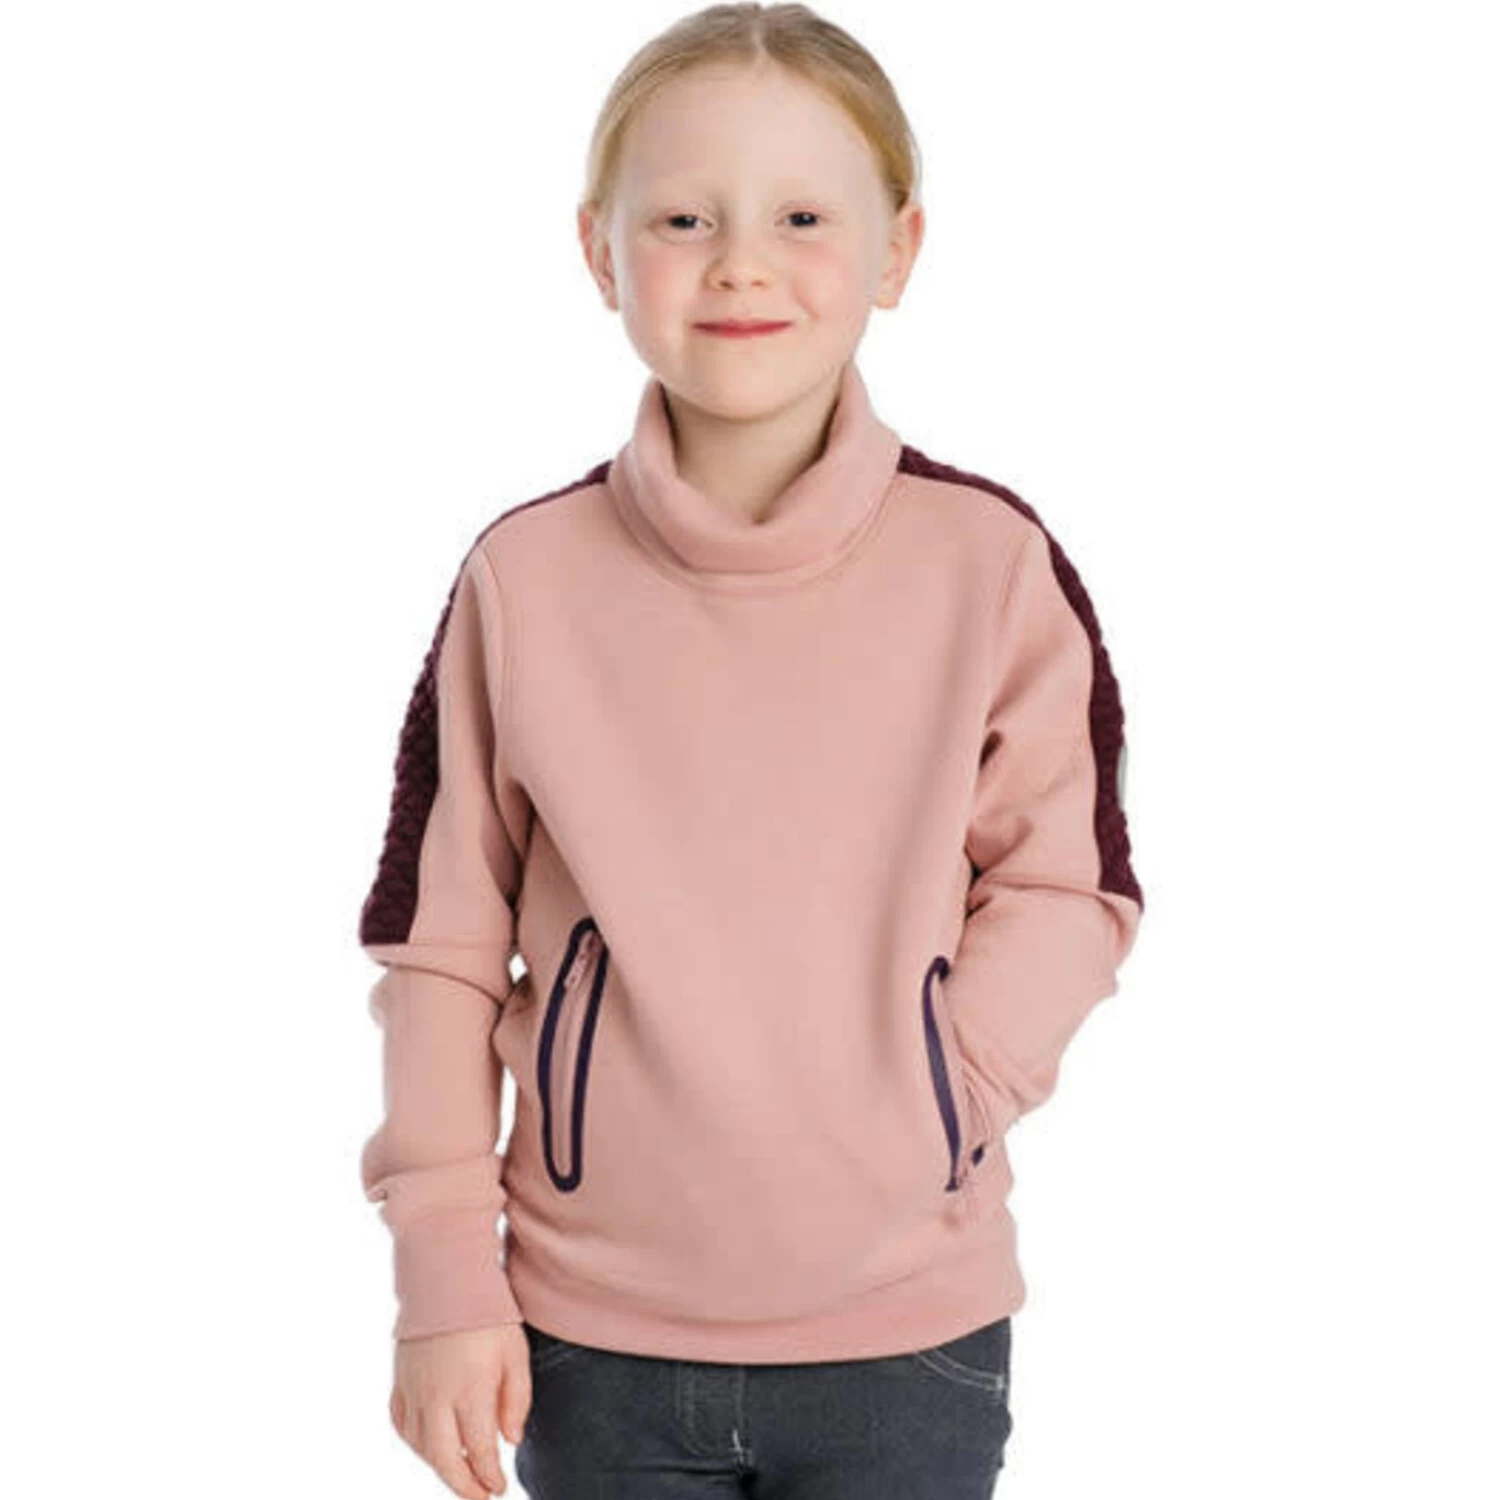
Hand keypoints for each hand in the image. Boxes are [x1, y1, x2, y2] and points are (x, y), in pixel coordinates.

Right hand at [389, 1322, 530, 1497]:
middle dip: (463, 1486)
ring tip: (461, 1474)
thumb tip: (510, 1441)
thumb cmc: (489, 1316)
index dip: (489, 1476)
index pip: (480, 1450)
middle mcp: (437, 1397)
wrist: (447, 1279)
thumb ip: (516, 1400)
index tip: (499, 1488)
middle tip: (480, 1496)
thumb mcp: (517, 1354)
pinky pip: (402, 1426)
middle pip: (445, 1460)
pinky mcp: (400, 1381)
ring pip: (421, 1447)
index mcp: (471, 1390)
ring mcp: (414, 1391)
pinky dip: (417, 1444)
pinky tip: (431, 1447)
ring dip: (440, 1467)